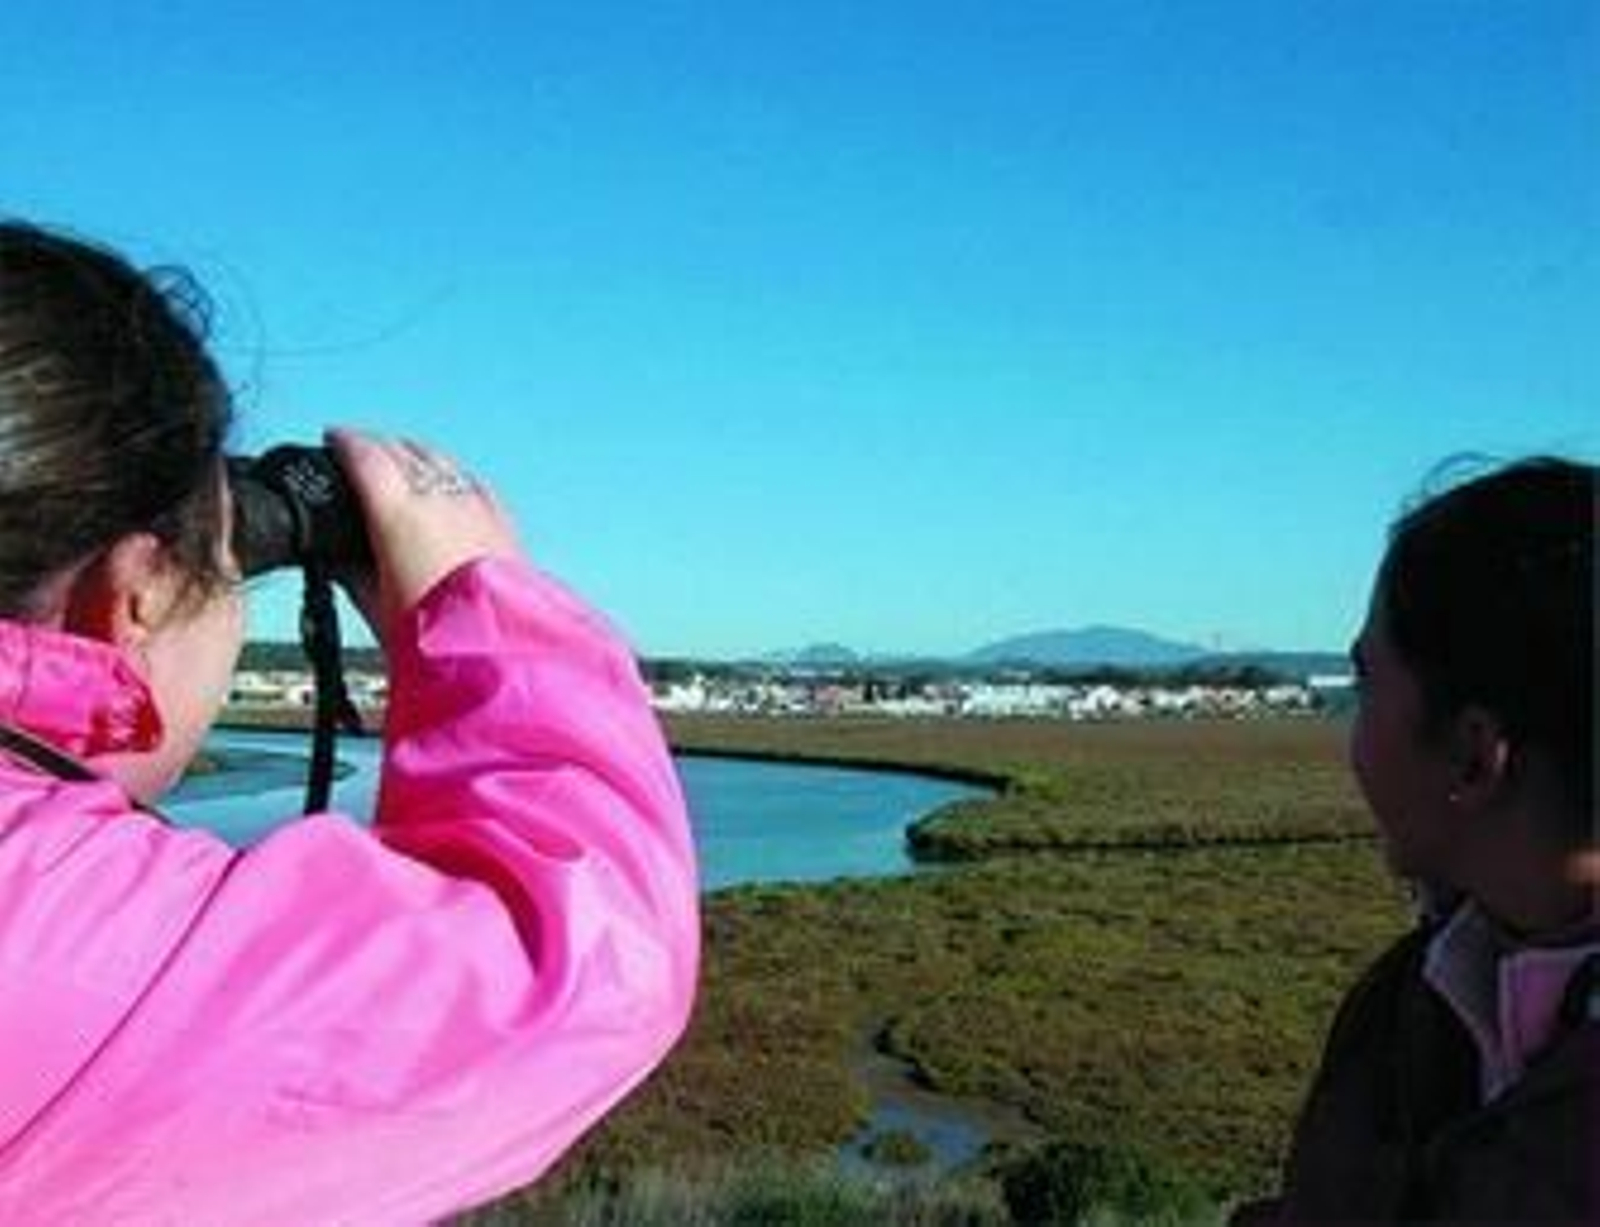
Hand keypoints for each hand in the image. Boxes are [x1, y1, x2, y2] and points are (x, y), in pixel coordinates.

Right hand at [325, 428, 518, 637]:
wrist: (493, 654)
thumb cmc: (432, 636)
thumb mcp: (375, 604)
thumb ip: (351, 571)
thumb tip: (335, 556)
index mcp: (399, 514)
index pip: (364, 456)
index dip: (343, 442)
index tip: (332, 438)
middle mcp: (438, 499)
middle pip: (401, 449)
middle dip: (375, 445)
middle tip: (358, 450)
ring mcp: (474, 504)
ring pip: (439, 458)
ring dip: (413, 452)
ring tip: (399, 458)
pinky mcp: (500, 519)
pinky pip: (470, 480)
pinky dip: (449, 472)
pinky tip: (447, 479)